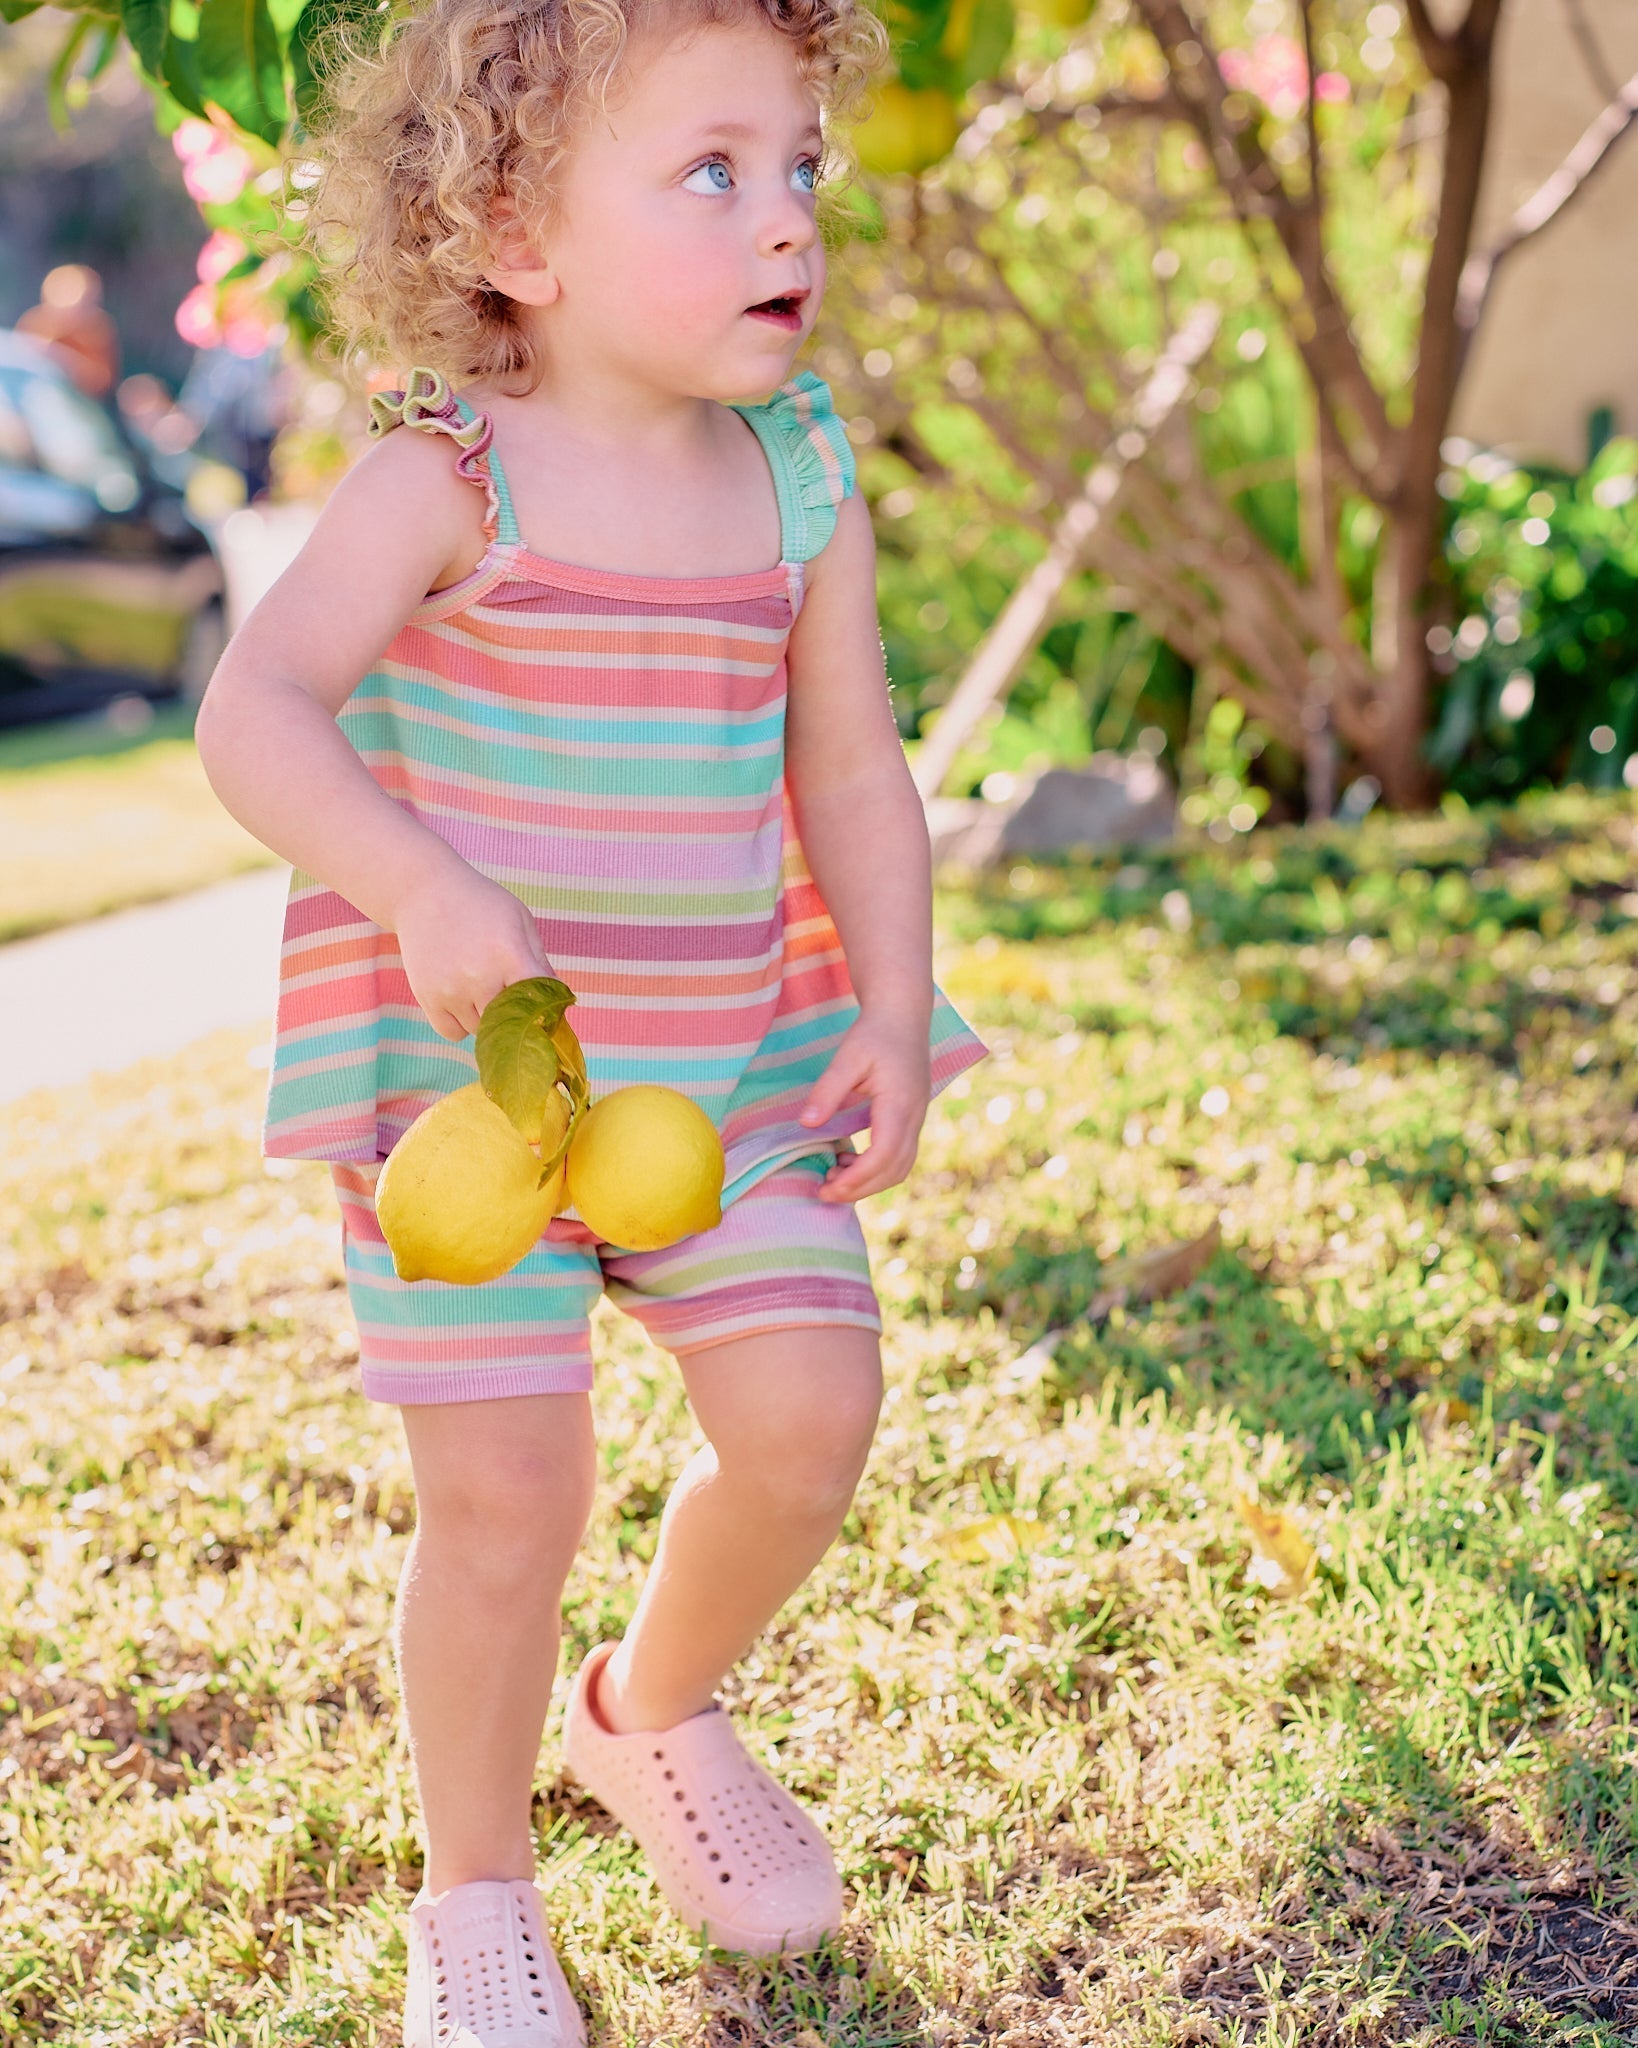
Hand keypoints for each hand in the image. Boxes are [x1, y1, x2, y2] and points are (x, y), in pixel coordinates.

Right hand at [393, 861, 550, 1040]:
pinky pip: (453, 1033)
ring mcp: (451, 990)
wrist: (424, 892)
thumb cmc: (480, 904)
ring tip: (481, 989)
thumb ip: (539, 960)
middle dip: (515, 1014)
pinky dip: (461, 1025)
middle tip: (510, 998)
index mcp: (509, 954)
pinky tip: (463, 1001)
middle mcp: (480, 976)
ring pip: (482, 1030)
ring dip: (487, 1019)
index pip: (539, 1000)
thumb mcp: (519, 920)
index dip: (546, 1007)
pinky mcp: (427, 997)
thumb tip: (557, 998)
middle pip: (510, 1021)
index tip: (545, 1007)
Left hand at [799, 1009, 930, 1203]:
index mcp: (900, 1104)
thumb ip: (828, 1091)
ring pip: (901, 1167)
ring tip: (834, 1178)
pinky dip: (877, 1169)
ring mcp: (917, 1119)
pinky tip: (849, 1161)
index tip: (828, 1187)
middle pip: (895, 1169)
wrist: (904, 1015)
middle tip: (824, 1191)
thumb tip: (807, 1124)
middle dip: (861, 1188)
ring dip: (870, 1181)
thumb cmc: (875, 1033)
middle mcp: (915, 1117)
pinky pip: (900, 1156)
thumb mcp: (847, 1057)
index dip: (858, 1177)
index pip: (884, 1154)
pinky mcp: (912, 1119)